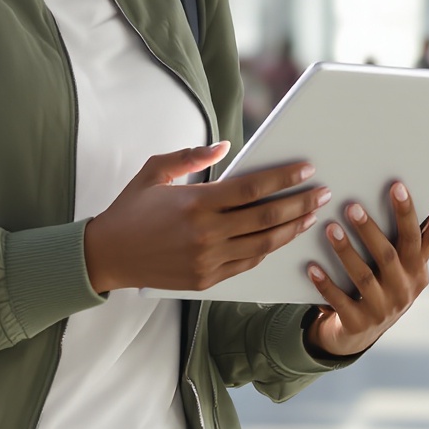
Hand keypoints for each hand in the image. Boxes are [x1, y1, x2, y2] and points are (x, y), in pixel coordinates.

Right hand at [83, 142, 332, 293]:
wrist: (106, 256)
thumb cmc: (130, 209)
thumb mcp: (154, 172)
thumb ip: (190, 157)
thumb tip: (226, 147)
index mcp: (194, 203)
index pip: (252, 189)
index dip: (284, 179)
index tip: (307, 169)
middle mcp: (204, 234)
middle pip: (266, 217)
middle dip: (300, 203)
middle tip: (322, 192)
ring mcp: (207, 260)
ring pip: (263, 244)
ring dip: (293, 229)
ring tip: (311, 215)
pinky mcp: (206, 280)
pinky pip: (247, 263)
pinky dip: (269, 249)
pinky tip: (283, 236)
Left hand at [304, 181, 428, 358]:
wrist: (362, 333)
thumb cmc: (389, 284)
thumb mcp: (410, 263)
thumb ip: (428, 232)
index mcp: (418, 270)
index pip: (417, 238)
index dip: (408, 213)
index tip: (397, 186)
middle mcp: (404, 290)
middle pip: (388, 256)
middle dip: (370, 230)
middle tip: (352, 206)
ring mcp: (382, 309)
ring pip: (363, 277)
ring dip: (346, 252)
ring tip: (330, 228)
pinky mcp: (358, 323)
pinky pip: (340, 301)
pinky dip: (326, 284)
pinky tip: (312, 267)